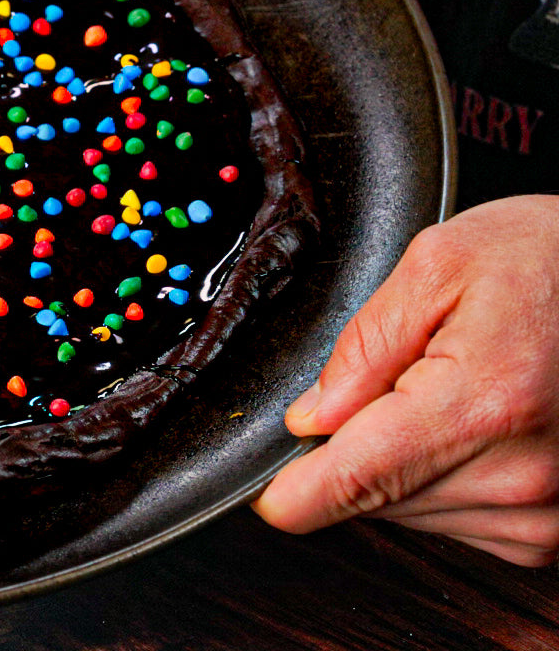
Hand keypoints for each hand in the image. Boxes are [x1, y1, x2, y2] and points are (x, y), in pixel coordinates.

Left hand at [255, 195, 558, 565]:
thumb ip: (364, 343)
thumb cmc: (550, 260)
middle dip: (357, 446)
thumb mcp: (439, 262)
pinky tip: (473, 425)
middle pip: (373, 498)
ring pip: (410, 513)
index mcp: (481, 404)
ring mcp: (544, 512)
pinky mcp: (553, 531)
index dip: (291, 491)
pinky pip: (456, 521)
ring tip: (451, 390)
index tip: (261, 488)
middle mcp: (520, 475)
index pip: (352, 483)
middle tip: (401, 379)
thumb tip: (310, 417)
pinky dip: (443, 478)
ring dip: (403, 462)